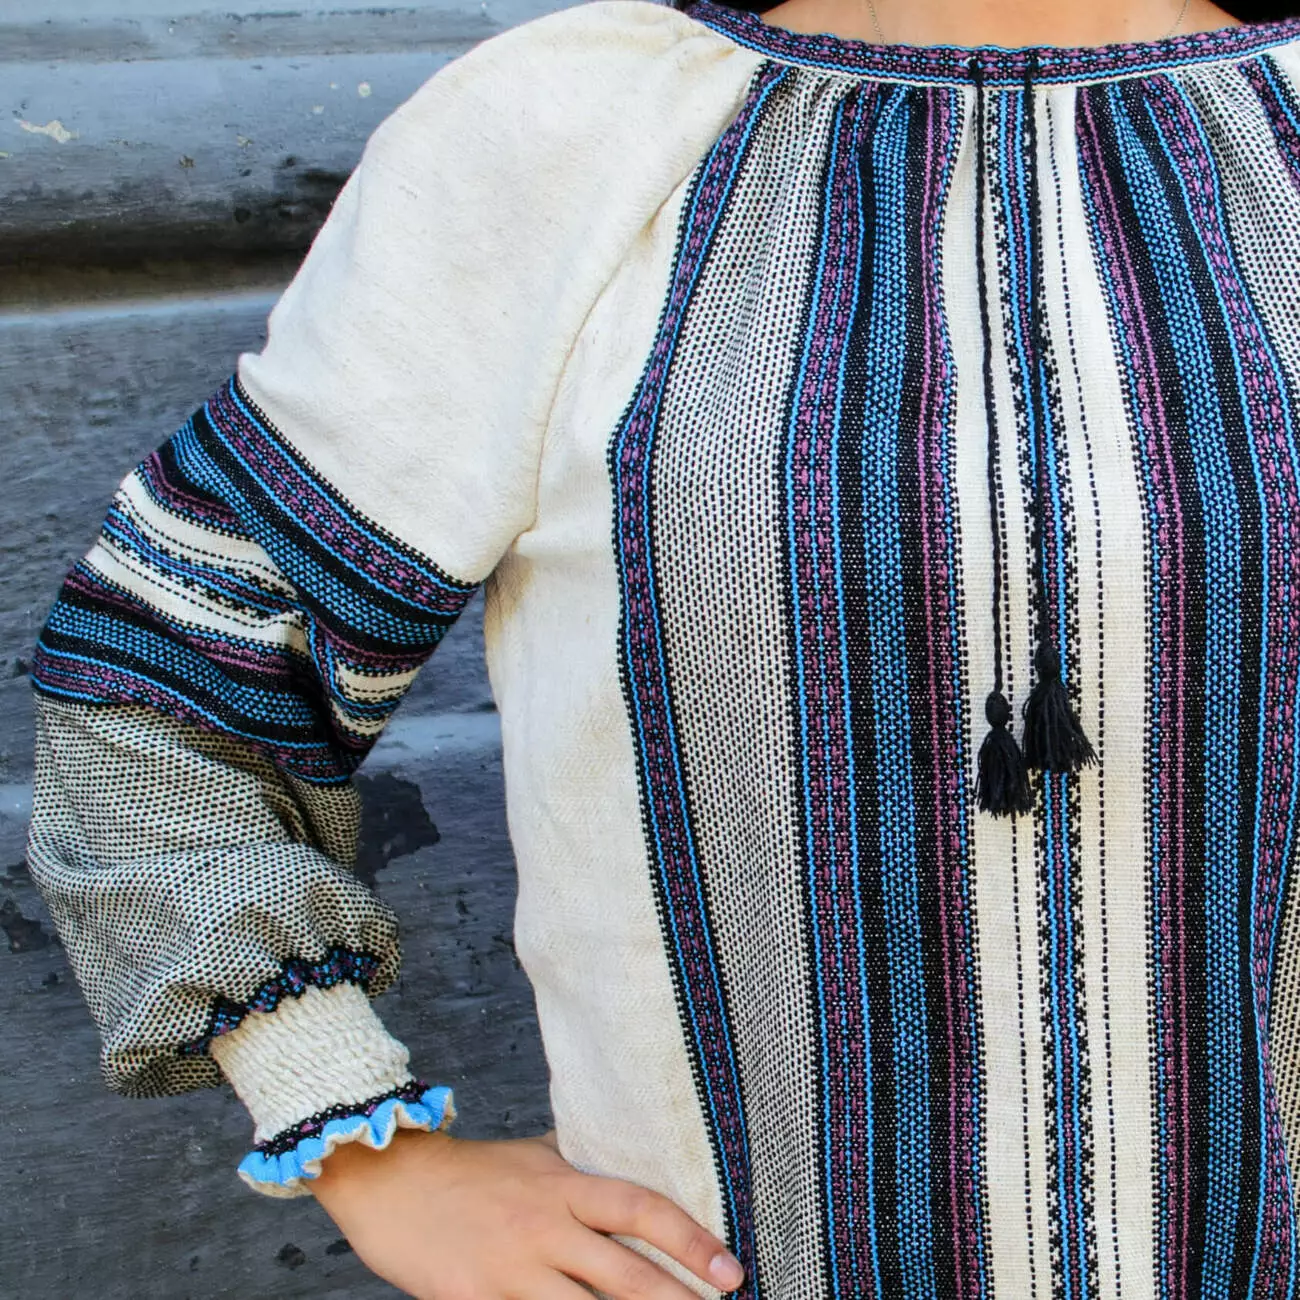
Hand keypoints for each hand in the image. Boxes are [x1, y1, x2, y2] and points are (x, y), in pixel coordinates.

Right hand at [310, 1127, 744, 1298]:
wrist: (390, 1182)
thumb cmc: (470, 1170)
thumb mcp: (535, 1156)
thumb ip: (582, 1170)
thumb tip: (635, 1174)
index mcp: (563, 1187)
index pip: (642, 1210)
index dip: (691, 1240)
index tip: (730, 1269)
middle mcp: (544, 1229)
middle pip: (625, 1276)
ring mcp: (510, 1274)